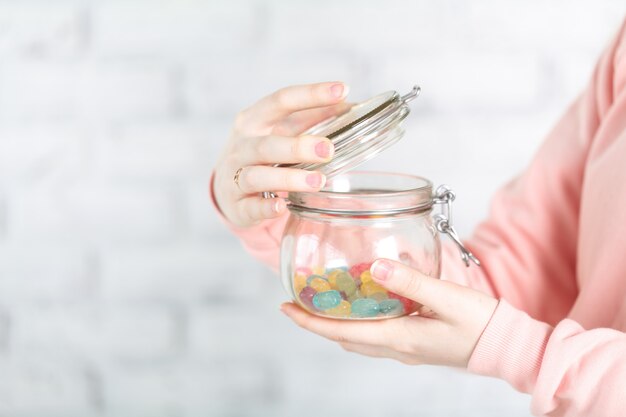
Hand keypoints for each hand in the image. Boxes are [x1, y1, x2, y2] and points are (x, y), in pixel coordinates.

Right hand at [213, 82, 350, 226]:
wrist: (226, 186)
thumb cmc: (262, 153)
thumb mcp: (280, 131)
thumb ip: (310, 119)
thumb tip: (351, 106)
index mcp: (254, 120)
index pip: (281, 101)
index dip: (311, 94)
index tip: (341, 90)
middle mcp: (242, 146)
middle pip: (267, 144)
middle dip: (298, 146)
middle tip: (328, 150)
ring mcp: (235, 177)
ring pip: (257, 175)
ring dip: (288, 178)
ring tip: (318, 181)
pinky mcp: (237, 206)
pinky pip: (250, 207)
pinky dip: (265, 208)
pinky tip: (282, 207)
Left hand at [281, 259, 497, 367]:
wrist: (506, 346)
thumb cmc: (481, 323)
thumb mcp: (447, 298)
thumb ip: (411, 283)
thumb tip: (376, 267)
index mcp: (399, 337)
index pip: (342, 332)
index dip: (310, 322)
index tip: (285, 309)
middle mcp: (397, 347)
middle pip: (344, 338)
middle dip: (317, 323)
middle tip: (297, 303)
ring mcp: (406, 348)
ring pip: (359, 339)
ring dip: (336, 324)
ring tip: (324, 303)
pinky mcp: (416, 342)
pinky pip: (376, 336)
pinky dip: (359, 324)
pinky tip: (364, 305)